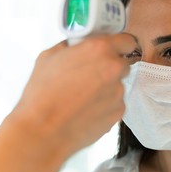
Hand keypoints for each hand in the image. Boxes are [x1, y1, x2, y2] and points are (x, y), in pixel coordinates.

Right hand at [11, 33, 135, 155]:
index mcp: (99, 49)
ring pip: (117, 85)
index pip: (127, 40)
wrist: (44, 131)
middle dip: (110, 67)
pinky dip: (105, 104)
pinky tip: (87, 108)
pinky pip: (115, 103)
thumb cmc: (43, 95)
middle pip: (123, 64)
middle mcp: (114, 68)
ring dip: (106, 87)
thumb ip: (71, 47)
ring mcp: (118, 91)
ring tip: (83, 96)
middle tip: (92, 74)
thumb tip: (78, 45)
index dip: (121, 44)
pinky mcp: (119, 111)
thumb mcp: (49, 57)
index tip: (116, 48)